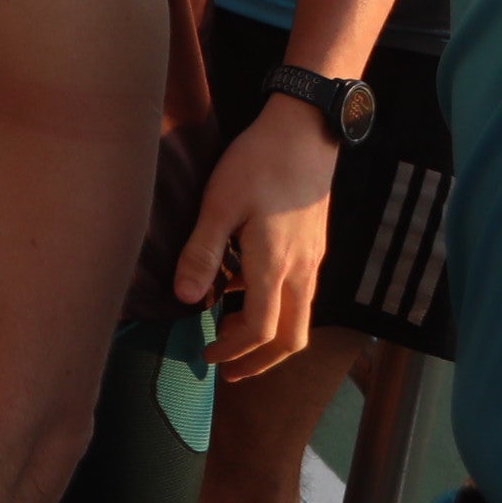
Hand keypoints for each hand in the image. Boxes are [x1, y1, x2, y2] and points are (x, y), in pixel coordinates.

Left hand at [181, 96, 337, 374]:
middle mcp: (302, 271)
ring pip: (300, 317)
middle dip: (261, 361)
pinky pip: (302, 292)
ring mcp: (314, 259)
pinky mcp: (316, 245)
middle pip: (292, 338)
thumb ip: (201, 253)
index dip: (234, 351)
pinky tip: (246, 288)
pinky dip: (277, 306)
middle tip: (229, 370)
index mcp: (275, 266)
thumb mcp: (218, 205)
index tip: (207, 357)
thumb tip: (185, 298)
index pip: (261, 331)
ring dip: (269, 335)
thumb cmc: (258, 163)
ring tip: (232, 332)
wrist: (305, 132)